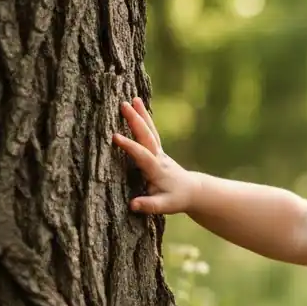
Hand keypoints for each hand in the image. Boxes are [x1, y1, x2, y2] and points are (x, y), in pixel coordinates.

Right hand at [113, 98, 196, 214]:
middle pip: (147, 136)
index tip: (114, 136)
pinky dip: (145, 119)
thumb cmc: (176, 199)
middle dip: (136, 121)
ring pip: (150, 131)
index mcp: (157, 169)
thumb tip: (133, 205)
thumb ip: (149, 205)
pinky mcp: (158, 150)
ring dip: (142, 115)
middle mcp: (159, 157)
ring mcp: (159, 151)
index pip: (142, 155)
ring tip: (133, 99)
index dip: (129, 146)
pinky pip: (150, 132)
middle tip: (124, 104)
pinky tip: (139, 107)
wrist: (192, 191)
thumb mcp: (164, 206)